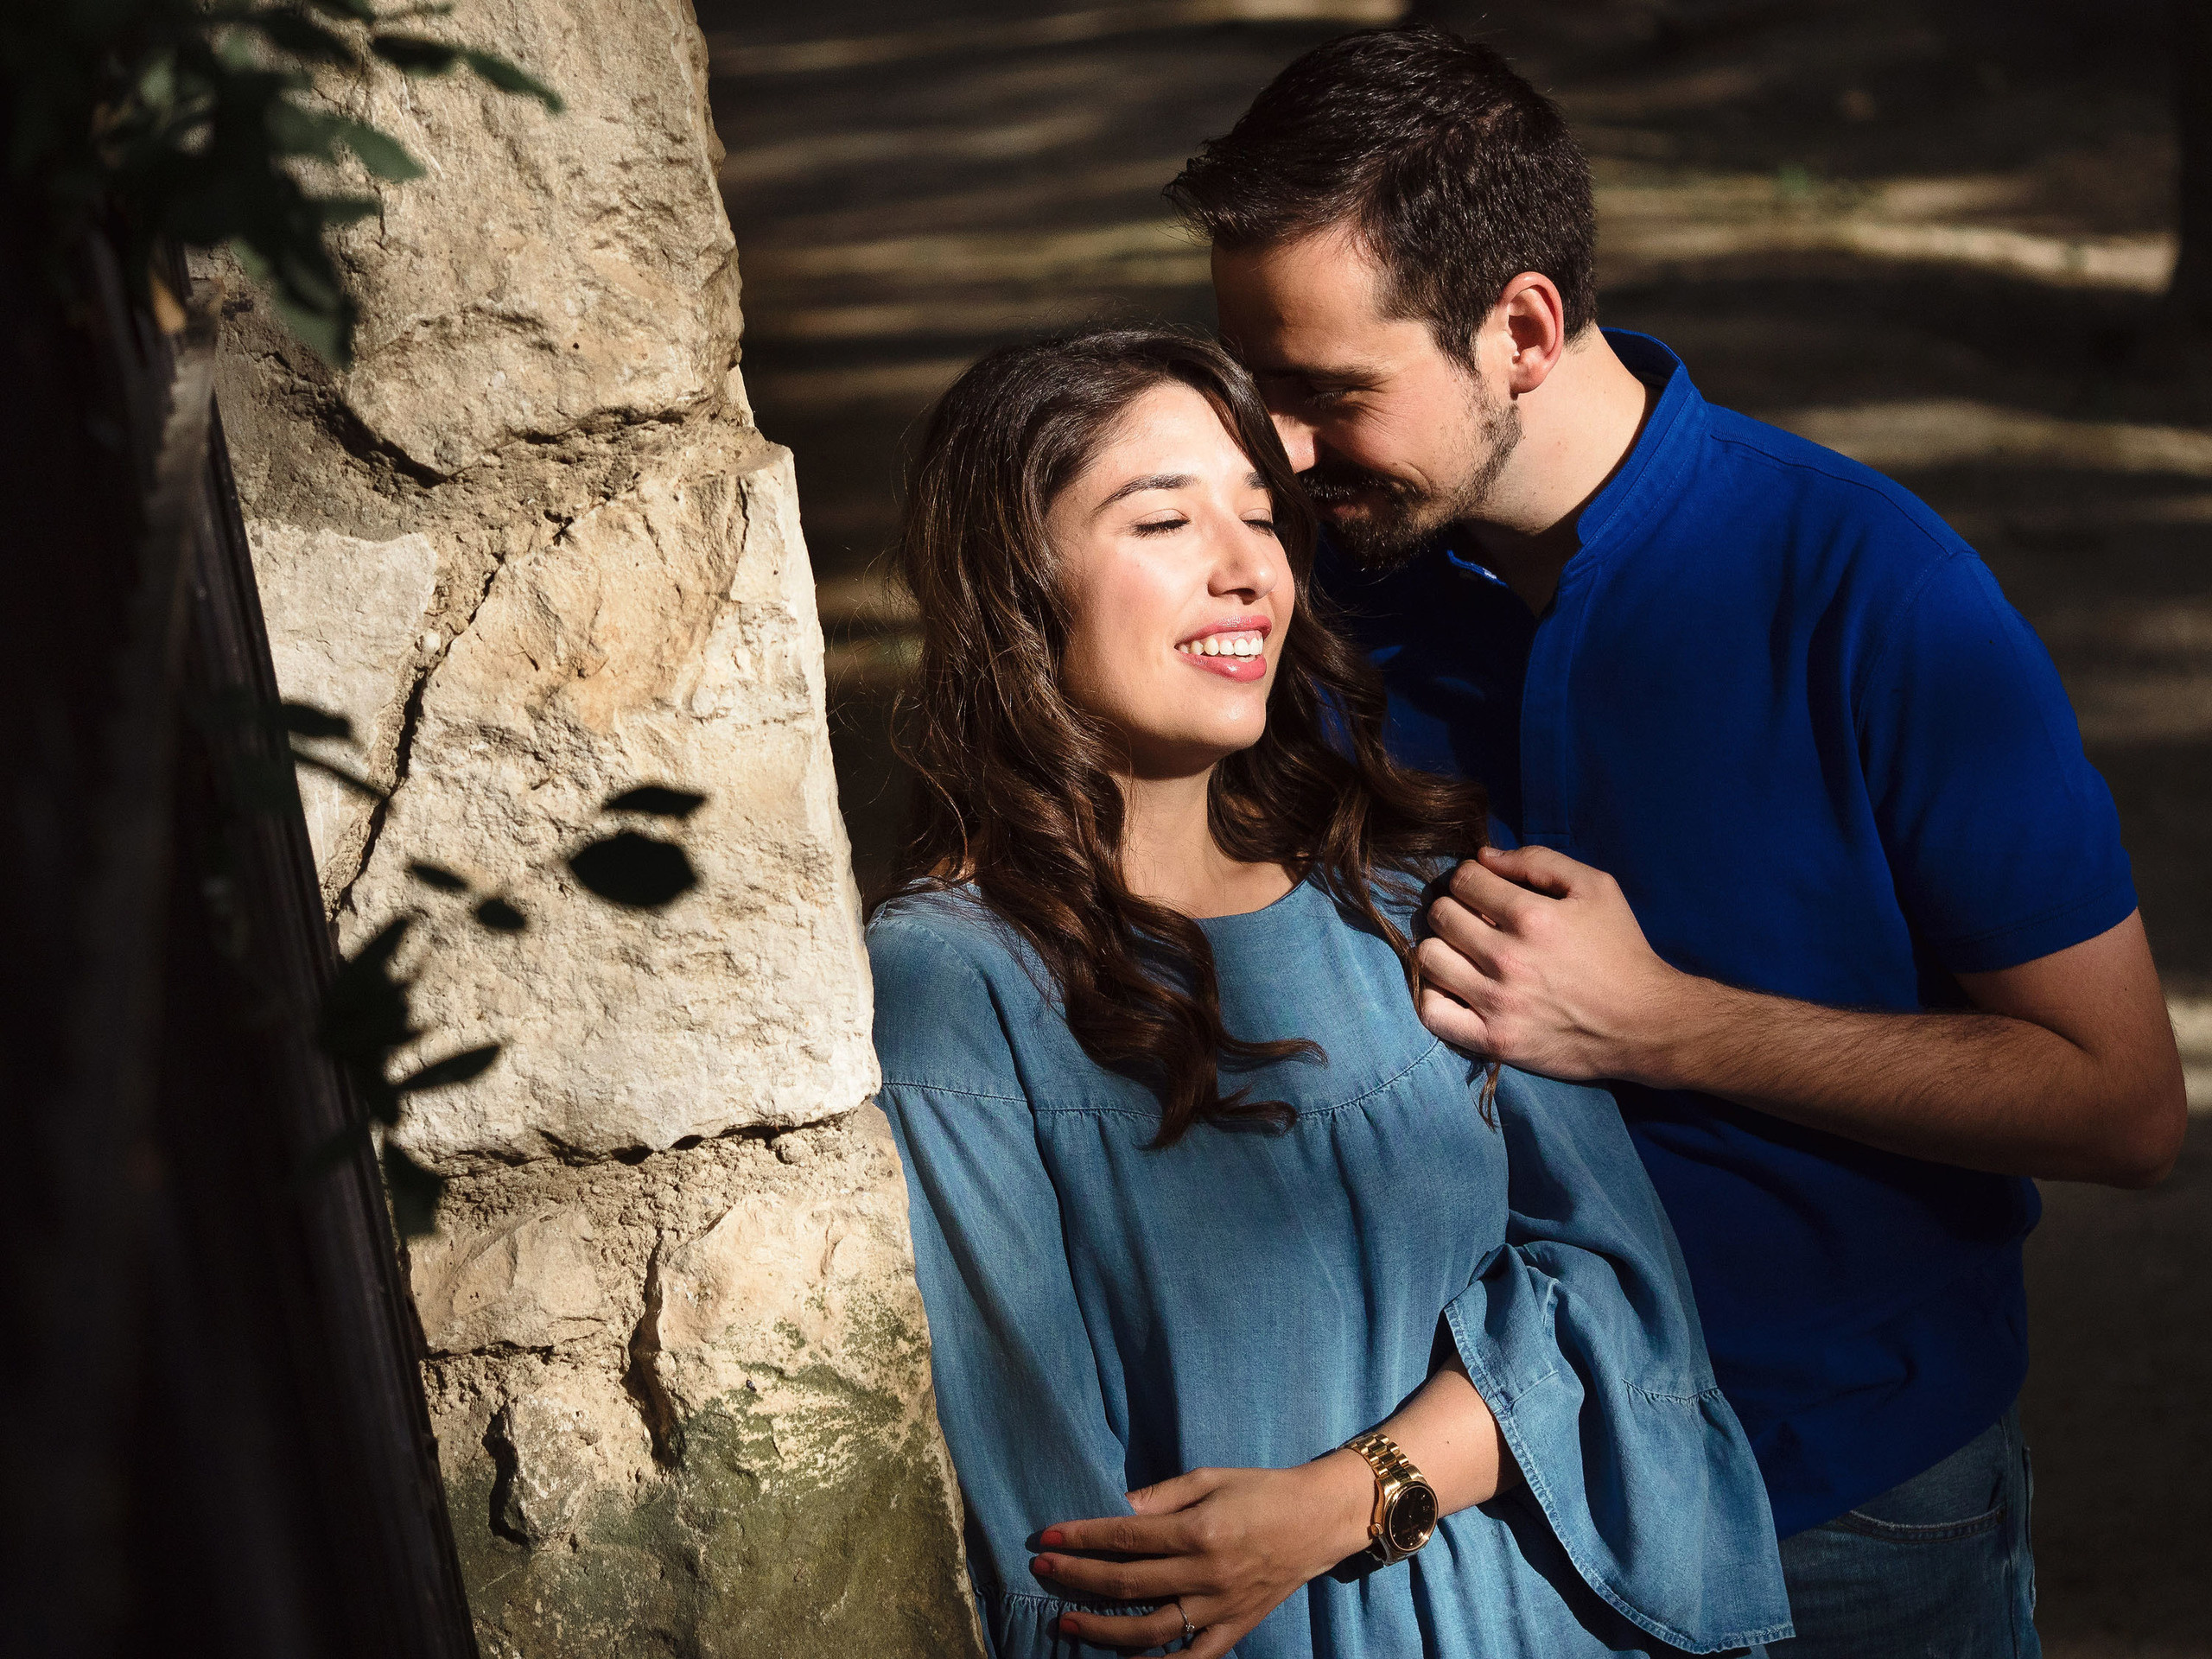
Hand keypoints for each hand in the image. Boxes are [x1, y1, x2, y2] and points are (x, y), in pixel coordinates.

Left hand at [1031, 1452, 1371, 1655]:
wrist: (1319, 1519)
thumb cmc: (1260, 1490)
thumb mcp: (1209, 1478)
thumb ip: (1160, 1496)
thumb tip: (1114, 1507)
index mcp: (1199, 1530)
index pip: (1126, 1537)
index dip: (1082, 1537)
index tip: (1047, 1537)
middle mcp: (1207, 1573)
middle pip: (1127, 1583)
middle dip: (1078, 1577)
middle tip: (1043, 1570)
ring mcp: (1220, 1607)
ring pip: (1151, 1630)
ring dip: (1102, 1628)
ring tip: (1067, 1621)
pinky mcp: (1235, 1628)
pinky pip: (1193, 1658)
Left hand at [1416, 845, 1690, 1082]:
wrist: (1644, 1023)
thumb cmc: (1621, 950)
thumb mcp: (1597, 887)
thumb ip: (1539, 862)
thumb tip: (1484, 856)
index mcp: (1532, 917)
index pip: (1463, 880)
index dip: (1469, 878)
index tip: (1482, 890)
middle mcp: (1508, 958)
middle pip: (1440, 916)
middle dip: (1453, 908)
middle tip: (1472, 919)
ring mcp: (1497, 1002)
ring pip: (1429, 959)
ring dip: (1441, 948)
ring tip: (1463, 952)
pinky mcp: (1493, 1040)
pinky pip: (1432, 1012)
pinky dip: (1434, 996)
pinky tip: (1456, 988)